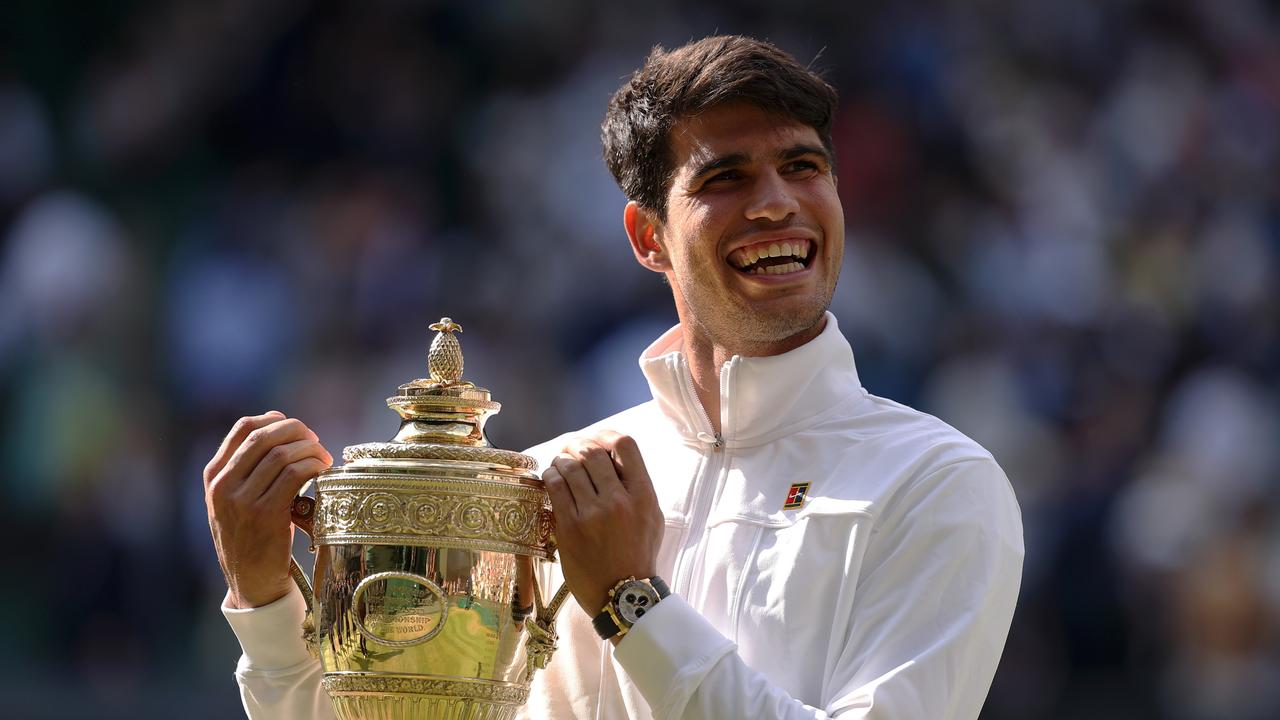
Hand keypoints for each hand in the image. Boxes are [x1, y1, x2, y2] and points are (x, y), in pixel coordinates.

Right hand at [204, 411, 333, 608]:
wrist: (251, 583)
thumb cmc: (251, 536)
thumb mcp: (235, 500)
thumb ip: (248, 467)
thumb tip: (277, 422)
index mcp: (214, 476)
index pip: (243, 428)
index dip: (274, 421)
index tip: (295, 429)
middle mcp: (223, 485)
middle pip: (264, 436)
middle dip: (297, 432)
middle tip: (315, 441)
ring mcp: (242, 500)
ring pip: (282, 454)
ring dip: (310, 450)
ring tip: (323, 459)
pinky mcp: (265, 514)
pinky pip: (295, 474)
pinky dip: (313, 466)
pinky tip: (323, 471)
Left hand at [543, 430, 663, 616]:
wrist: (623, 594)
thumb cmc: (638, 554)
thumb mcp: (652, 517)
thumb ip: (637, 488)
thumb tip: (614, 460)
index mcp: (643, 495)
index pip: (625, 445)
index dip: (607, 435)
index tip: (598, 441)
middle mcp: (619, 500)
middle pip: (593, 451)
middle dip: (579, 445)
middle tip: (572, 449)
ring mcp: (593, 513)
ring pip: (571, 466)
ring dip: (562, 459)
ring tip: (560, 463)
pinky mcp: (570, 527)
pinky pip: (555, 487)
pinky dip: (551, 476)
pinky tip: (552, 478)